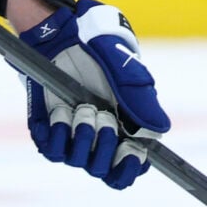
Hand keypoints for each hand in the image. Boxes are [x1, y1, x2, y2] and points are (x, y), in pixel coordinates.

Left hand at [19, 0, 168, 189]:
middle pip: (103, 171)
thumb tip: (159, 131)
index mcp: (123, 130)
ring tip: (83, 108)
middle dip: (106, 146)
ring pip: (78, 162)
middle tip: (104, 116)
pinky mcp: (47, 129)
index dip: (130, 167)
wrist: (63, 34)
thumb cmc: (100, 51)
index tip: (130, 149)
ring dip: (83, 136)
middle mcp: (97, 138)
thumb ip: (142, 101)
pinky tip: (62, 111)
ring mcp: (71, 135)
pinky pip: (52, 150)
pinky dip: (59, 133)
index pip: (129, 170)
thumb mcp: (126, 72)